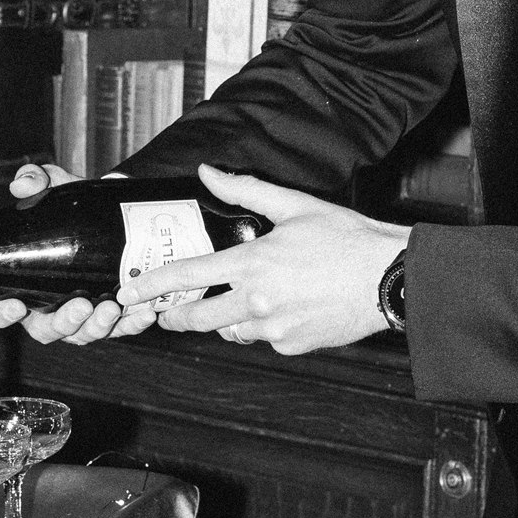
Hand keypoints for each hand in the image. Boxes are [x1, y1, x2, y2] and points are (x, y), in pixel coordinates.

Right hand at [0, 161, 156, 345]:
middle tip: (79, 306)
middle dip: (62, 322)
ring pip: (80, 335)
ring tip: (110, 307)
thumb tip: (23, 184)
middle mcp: (46, 307)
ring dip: (95, 326)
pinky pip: (118, 330)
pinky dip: (130, 325)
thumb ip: (36, 181)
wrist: (113, 216)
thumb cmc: (73, 212)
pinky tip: (143, 314)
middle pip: (44, 330)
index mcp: (20, 286)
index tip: (15, 305)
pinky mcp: (108, 320)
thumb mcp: (56, 191)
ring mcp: (77, 317)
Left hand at [114, 165, 408, 354]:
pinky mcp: (292, 345)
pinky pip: (263, 338)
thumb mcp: (294, 205)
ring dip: (224, 320)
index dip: (149, 286)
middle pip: (196, 319)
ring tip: (236, 302)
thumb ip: (245, 190)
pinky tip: (281, 308)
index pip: (186, 277)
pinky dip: (262, 327)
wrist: (391, 278)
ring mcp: (274, 328)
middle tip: (167, 312)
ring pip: (230, 331)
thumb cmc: (346, 238)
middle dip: (176, 316)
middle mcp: (256, 300)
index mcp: (251, 262)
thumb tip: (207, 173)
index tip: (127, 291)